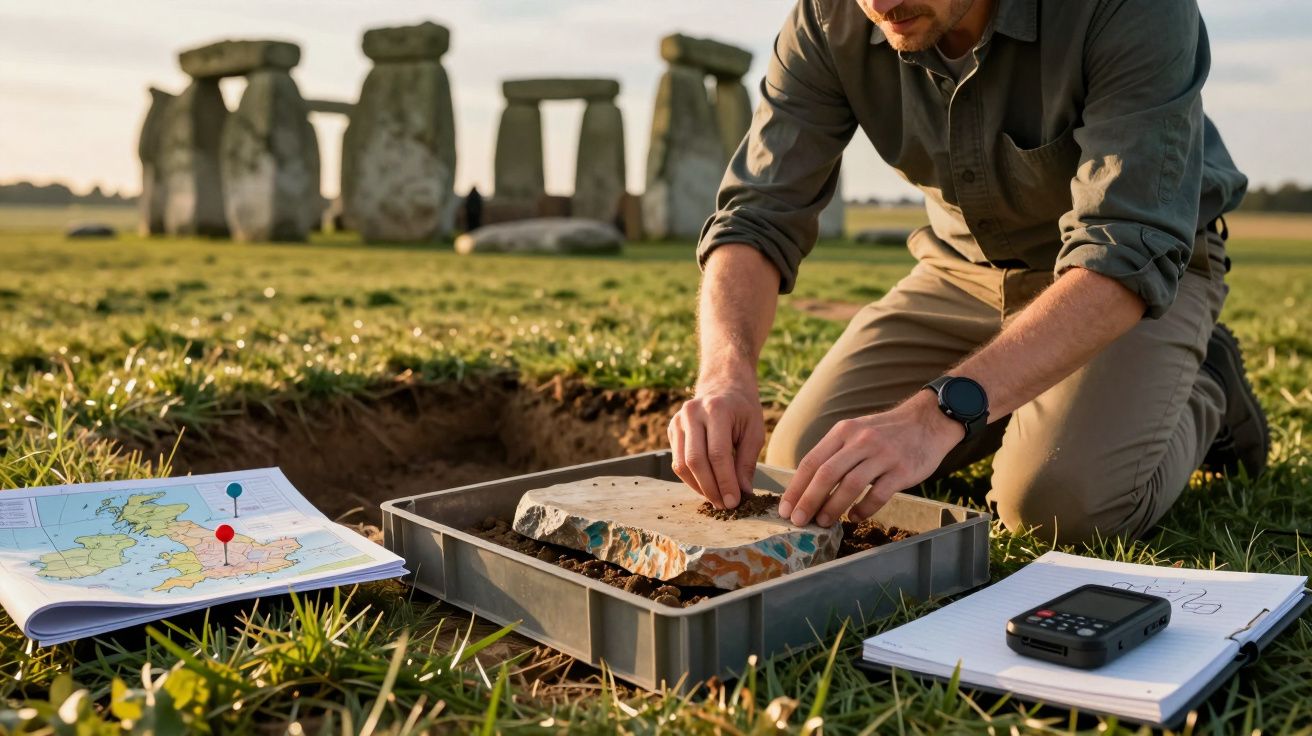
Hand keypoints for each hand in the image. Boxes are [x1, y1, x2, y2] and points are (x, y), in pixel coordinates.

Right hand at [668, 382, 764, 509]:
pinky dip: (691, 479)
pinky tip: (706, 486)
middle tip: (724, 505)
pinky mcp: (671, 429)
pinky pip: (677, 461)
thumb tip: (743, 493)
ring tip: (716, 499)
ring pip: (681, 464)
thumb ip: (747, 462)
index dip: (725, 481)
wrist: (723, 385)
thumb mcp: (754, 431)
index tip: (734, 501)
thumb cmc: (743, 409)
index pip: (717, 454)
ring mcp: (678, 420)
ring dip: (699, 487)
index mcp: (716, 409)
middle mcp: (692, 413)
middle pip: (695, 460)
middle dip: (710, 488)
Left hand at [779, 390, 964, 526]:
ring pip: (850, 485)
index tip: (786, 508)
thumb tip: (807, 486)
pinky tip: (854, 517)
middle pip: (826, 474)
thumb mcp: (856, 432)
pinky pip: (878, 494)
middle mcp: (861, 440)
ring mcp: (883, 454)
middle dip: (808, 500)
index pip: (812, 461)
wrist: (928, 421)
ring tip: (823, 522)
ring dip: (833, 507)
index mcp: (844, 431)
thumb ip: (834, 453)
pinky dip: (864, 509)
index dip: (796, 487)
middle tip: (798, 521)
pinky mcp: (902, 469)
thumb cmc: (885, 432)